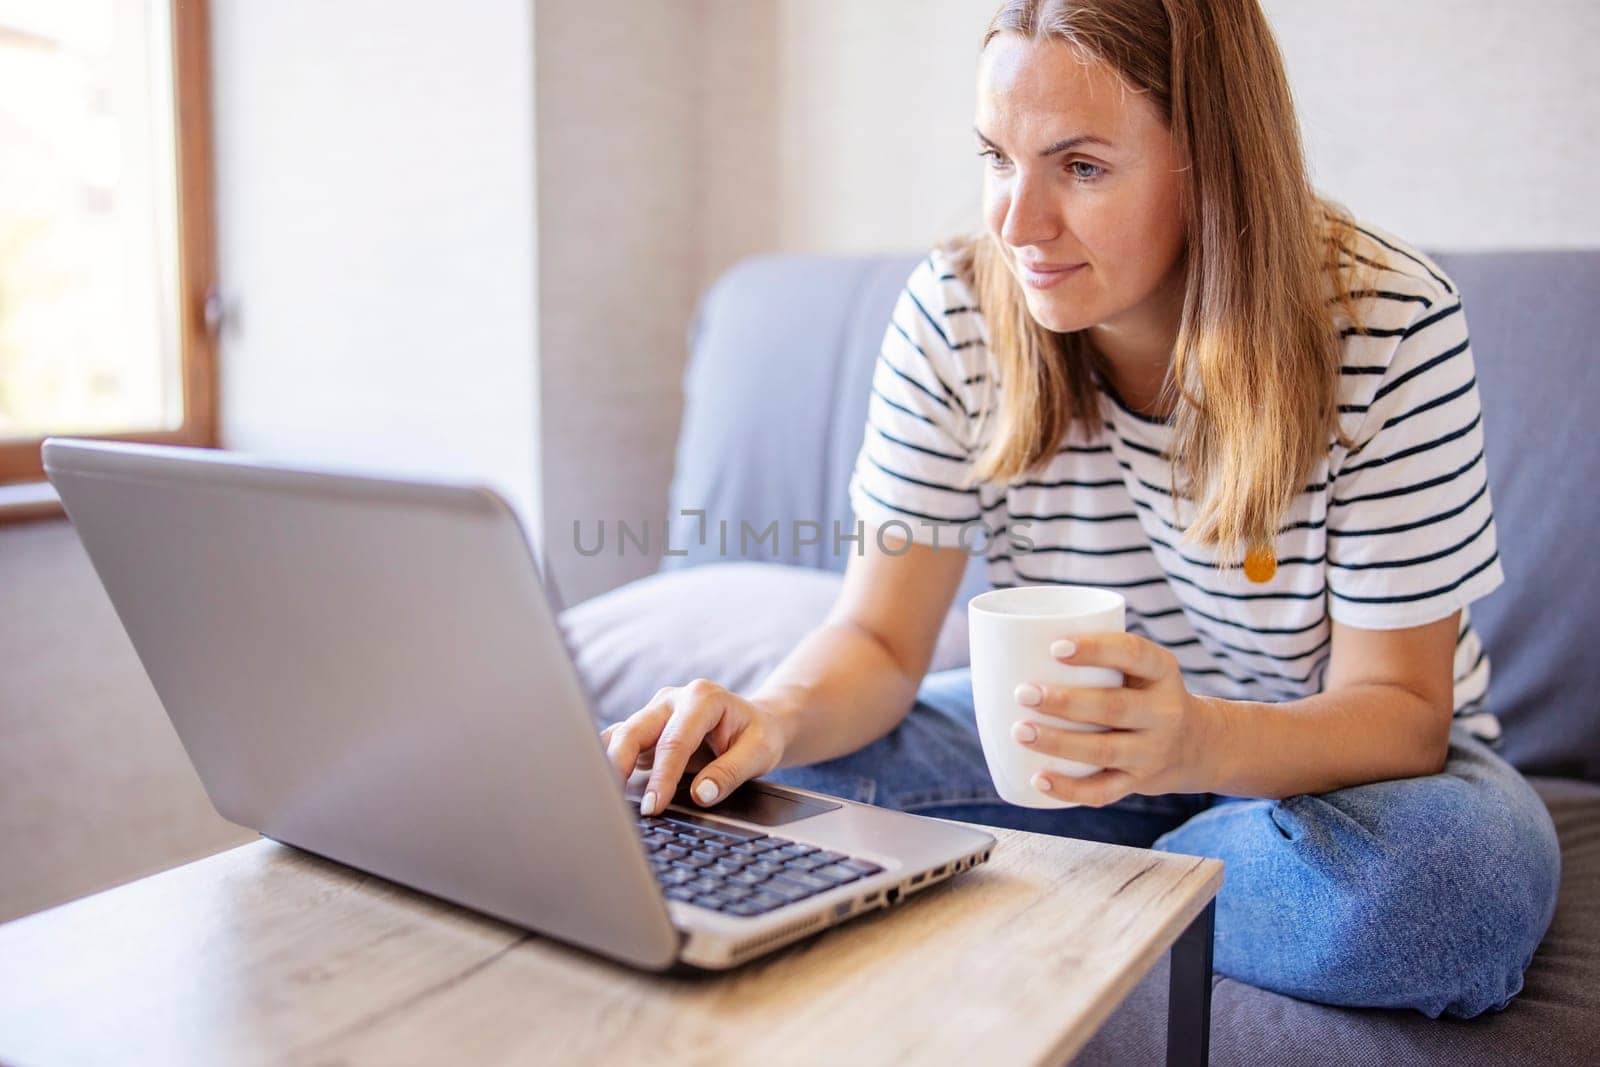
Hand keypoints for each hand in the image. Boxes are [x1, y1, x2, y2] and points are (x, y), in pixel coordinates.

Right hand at [598, 679, 790, 815]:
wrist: (757, 722)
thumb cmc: (758, 735)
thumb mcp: (759, 753)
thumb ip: (730, 773)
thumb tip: (700, 795)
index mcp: (702, 699)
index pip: (674, 741)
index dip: (662, 777)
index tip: (653, 807)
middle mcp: (671, 700)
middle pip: (633, 732)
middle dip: (620, 768)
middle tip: (615, 805)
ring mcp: (654, 712)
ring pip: (619, 736)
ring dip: (609, 766)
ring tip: (603, 798)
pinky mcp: (645, 728)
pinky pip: (619, 743)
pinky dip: (611, 765)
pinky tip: (606, 789)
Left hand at [1011, 632, 1224, 805]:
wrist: (1197, 744)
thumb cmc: (1145, 694)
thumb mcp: (1142, 669)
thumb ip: (1100, 659)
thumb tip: (1015, 649)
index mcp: (1162, 672)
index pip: (1133, 654)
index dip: (1095, 649)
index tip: (1055, 648)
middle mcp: (1164, 712)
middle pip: (1114, 707)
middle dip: (1065, 702)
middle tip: (1023, 693)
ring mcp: (1153, 751)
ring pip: (1104, 750)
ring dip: (1058, 743)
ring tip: (1020, 731)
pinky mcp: (1139, 782)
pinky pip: (1103, 791)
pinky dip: (1069, 789)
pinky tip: (1038, 778)